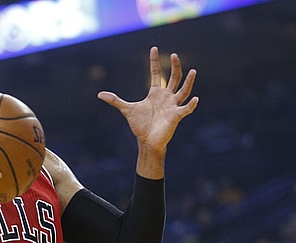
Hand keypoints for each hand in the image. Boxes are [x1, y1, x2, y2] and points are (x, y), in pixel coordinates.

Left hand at [97, 47, 197, 175]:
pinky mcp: (176, 116)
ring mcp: (172, 105)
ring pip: (184, 91)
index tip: (154, 48)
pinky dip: (191, 105)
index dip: (154, 61)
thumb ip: (115, 100)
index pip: (156, 73)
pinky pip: (186, 109)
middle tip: (174, 55)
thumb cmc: (140, 125)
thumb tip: (100, 95)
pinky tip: (195, 99)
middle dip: (175, 67)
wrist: (147, 141)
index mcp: (155, 93)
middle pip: (173, 78)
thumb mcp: (127, 110)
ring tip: (193, 71)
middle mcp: (166, 96)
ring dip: (189, 82)